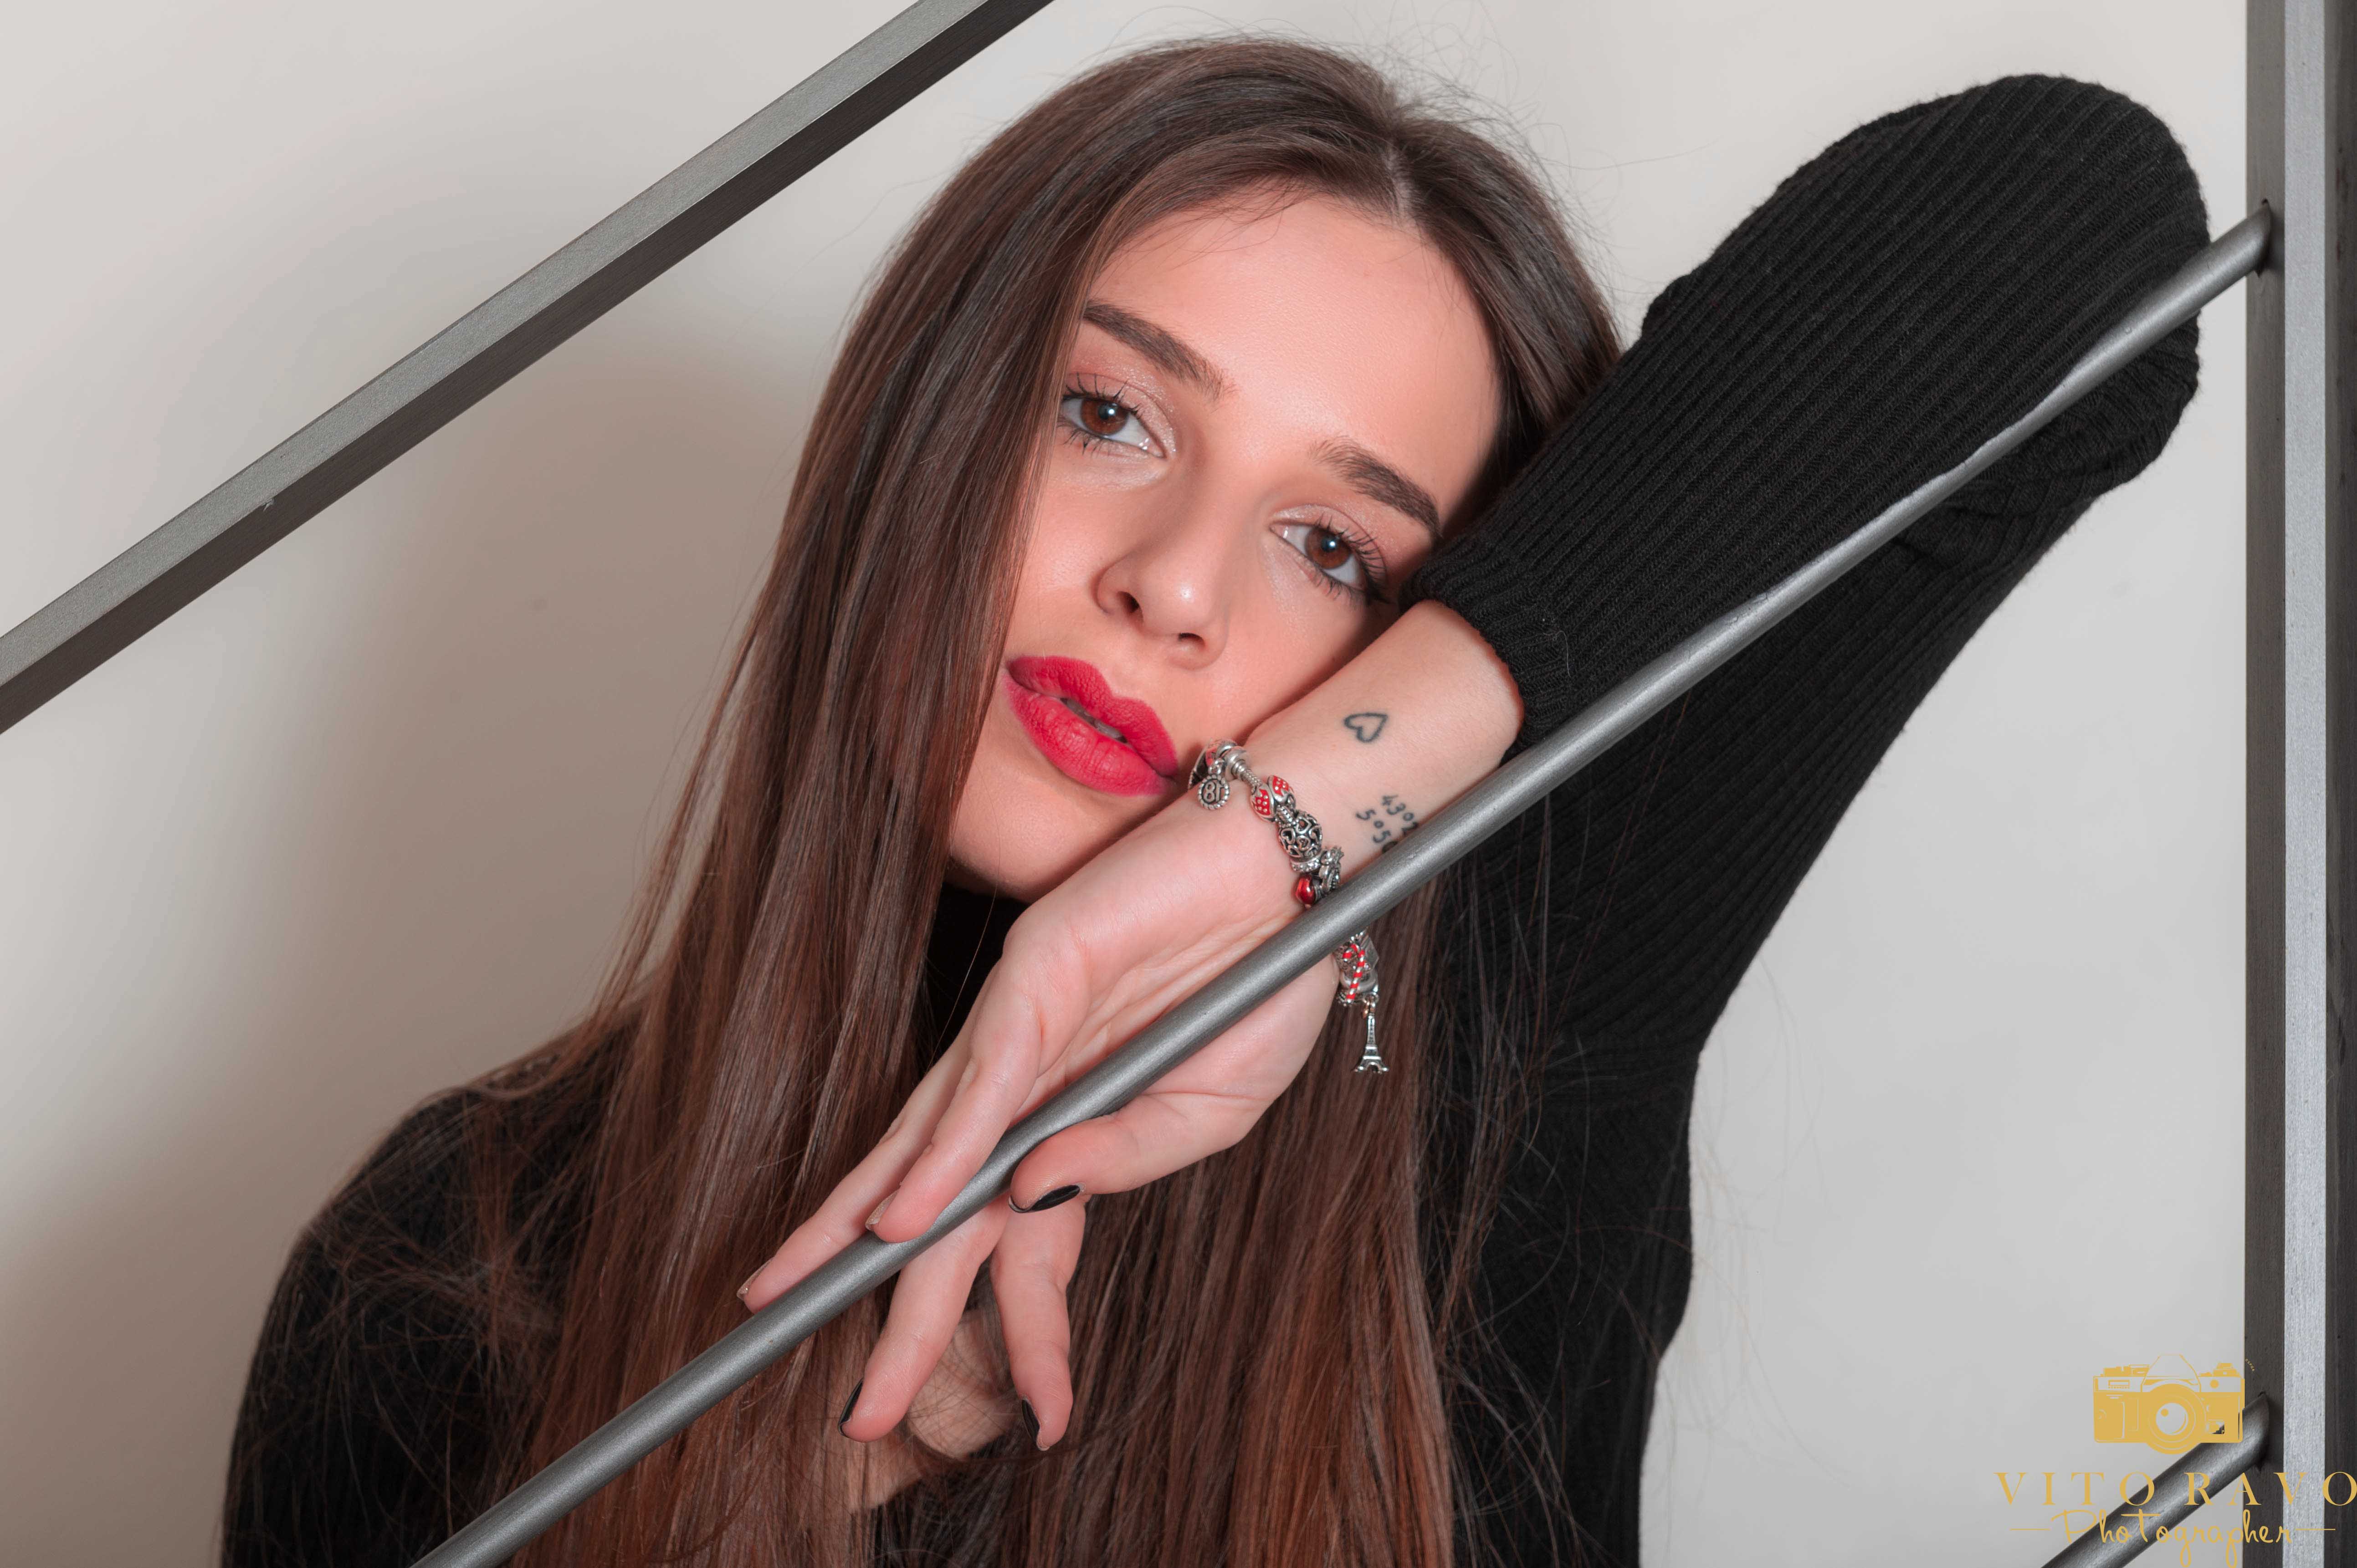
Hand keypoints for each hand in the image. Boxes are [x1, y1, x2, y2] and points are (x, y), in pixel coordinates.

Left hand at [738, 602, 1520, 1456]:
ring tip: (799, 1299)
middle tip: (859, 1410)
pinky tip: (904, 1218)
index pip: (1030, 1248)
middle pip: (948, 1215)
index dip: (1030, 1338)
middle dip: (900, 1314)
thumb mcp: (1216, 1109)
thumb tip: (1036, 1202)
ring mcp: (1022, 1033)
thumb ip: (1128, 1158)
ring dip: (865, 1234)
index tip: (1046, 1418)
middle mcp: (1034, 1088)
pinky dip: (941, 1154)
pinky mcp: (1032, 976)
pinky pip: (980, 1082)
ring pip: (925, 1150)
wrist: (1293, 867)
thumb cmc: (1264, 975)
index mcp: (1085, 1125)